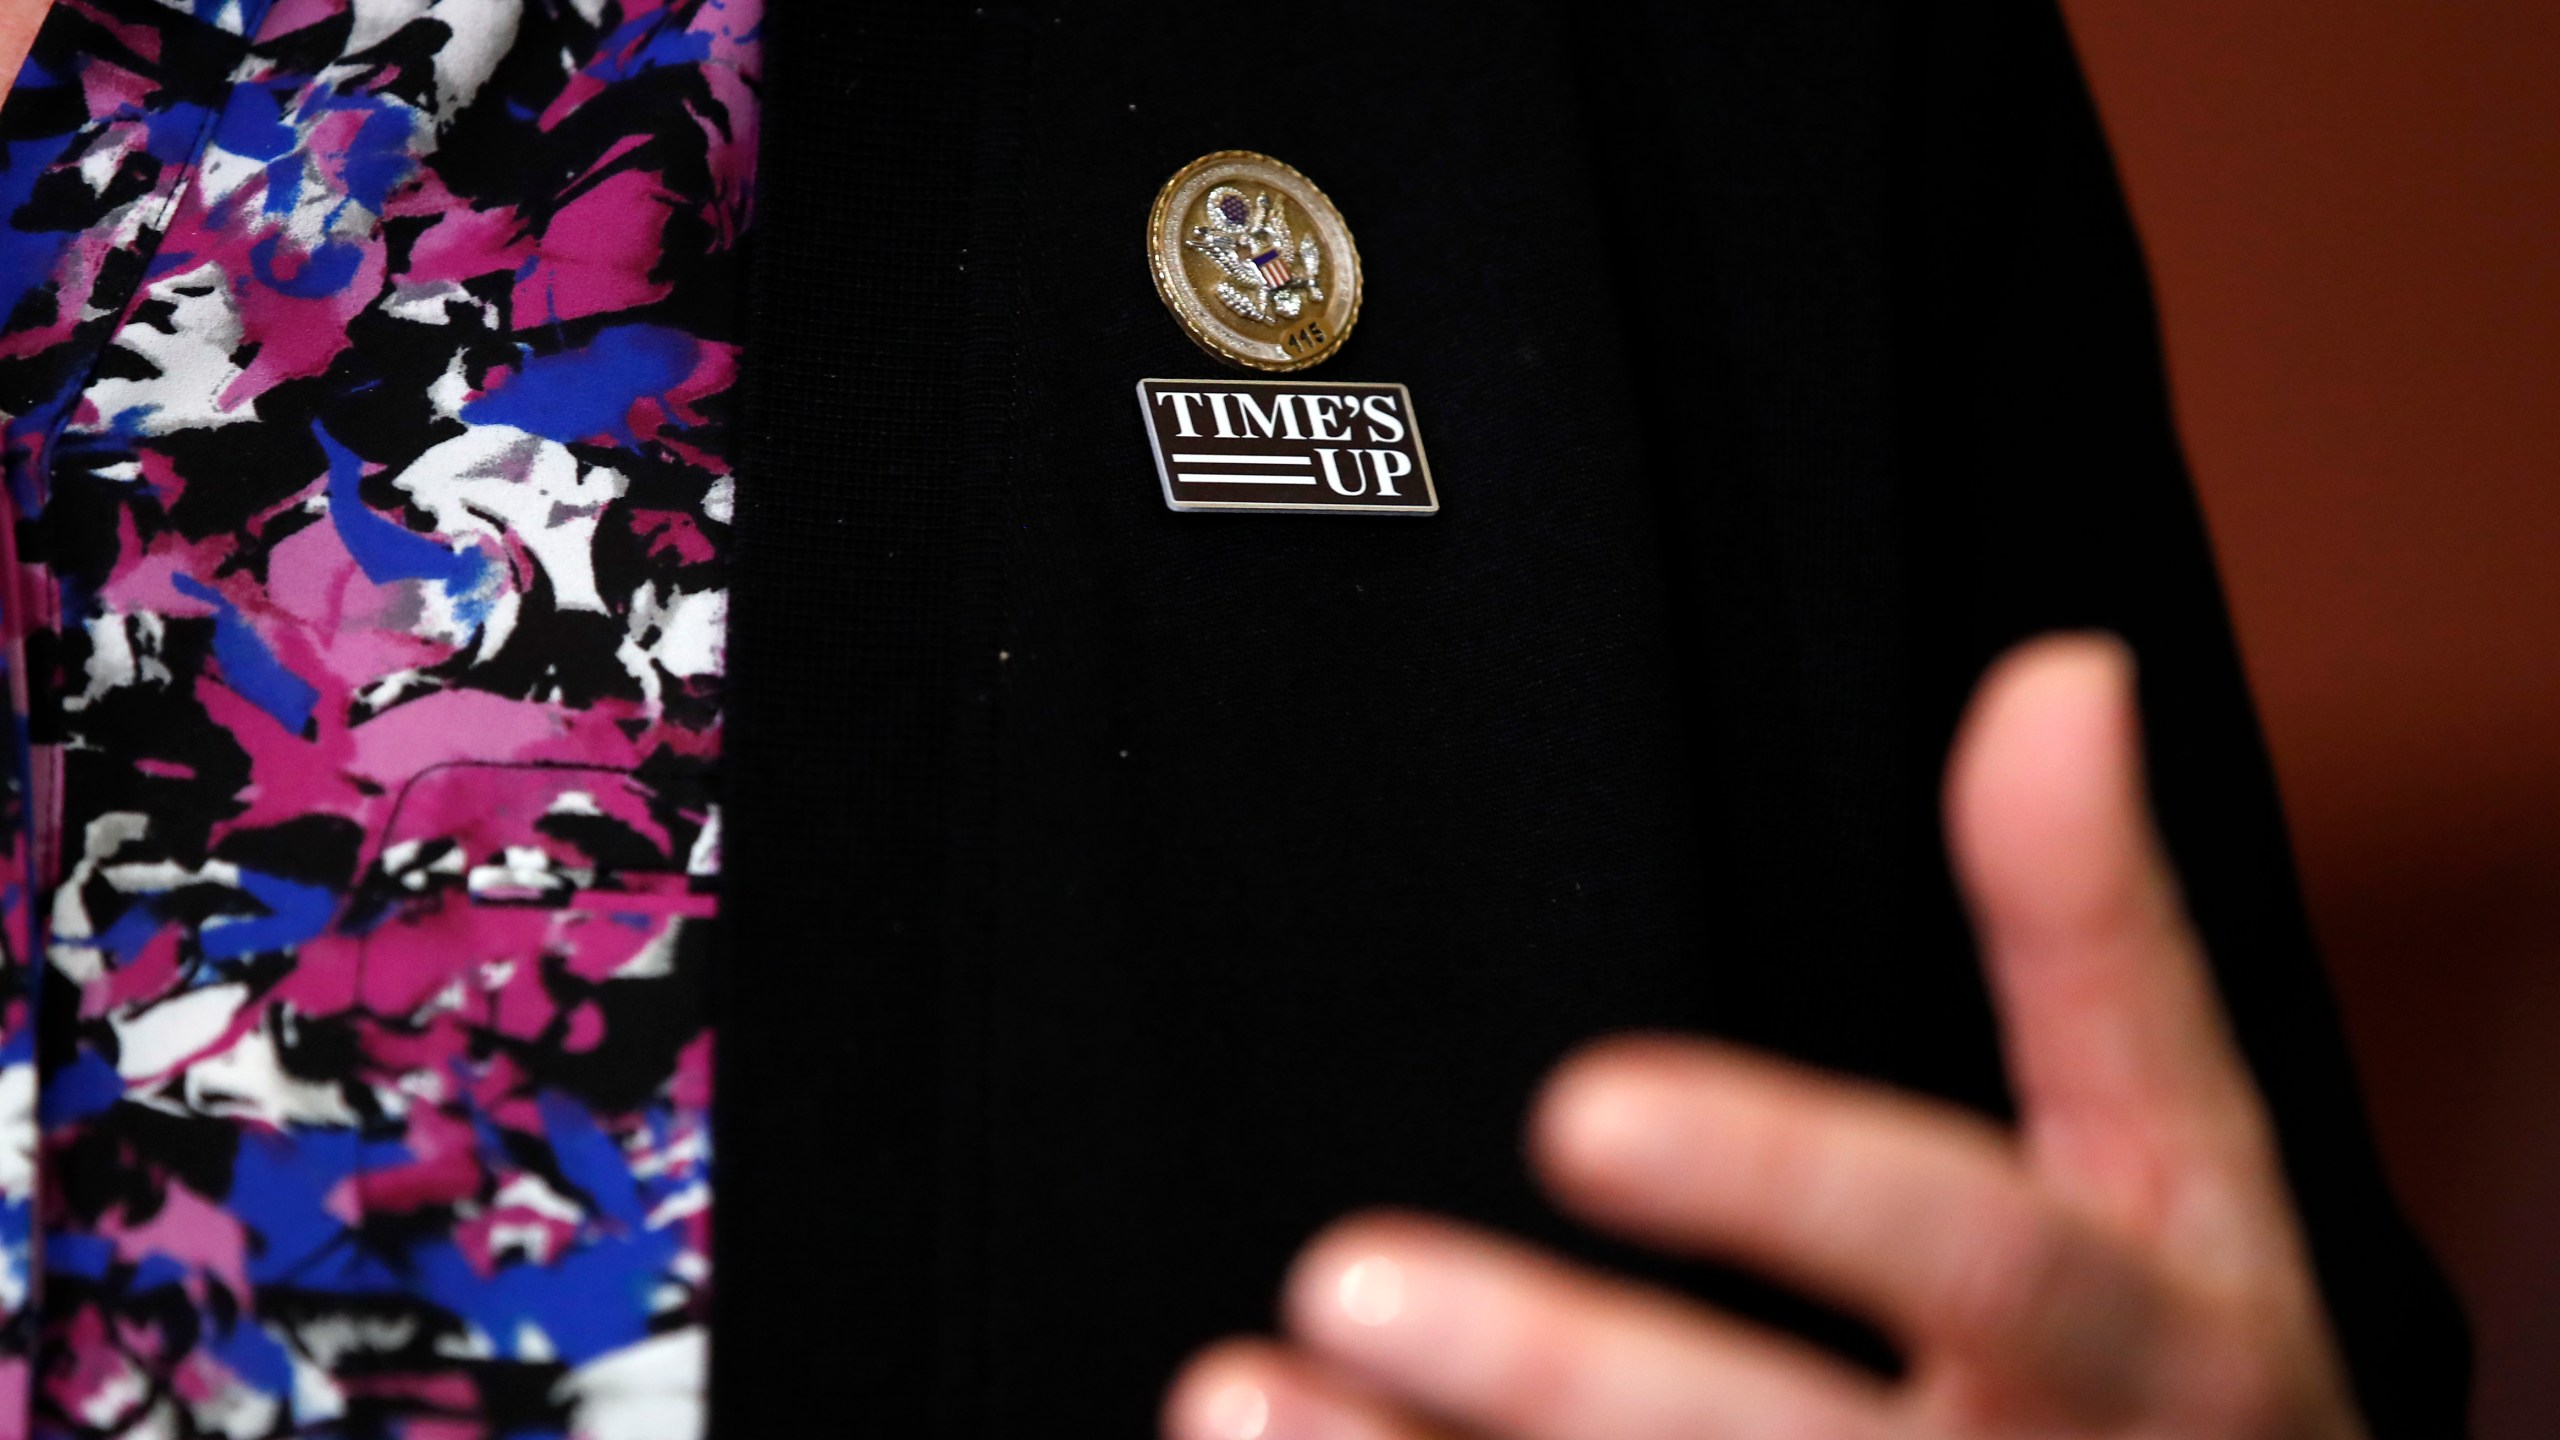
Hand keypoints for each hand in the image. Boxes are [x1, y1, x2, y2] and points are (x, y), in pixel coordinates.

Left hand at [1161, 635, 2368, 1439]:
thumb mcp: (2188, 1159)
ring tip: (1240, 1394)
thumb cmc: (2192, 1370)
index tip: (1579, 1109)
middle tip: (1351, 1275)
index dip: (1787, 1187)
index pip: (1979, 1261)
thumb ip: (2100, 933)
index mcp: (2157, 1352)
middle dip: (1568, 1377)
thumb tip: (2060, 677)